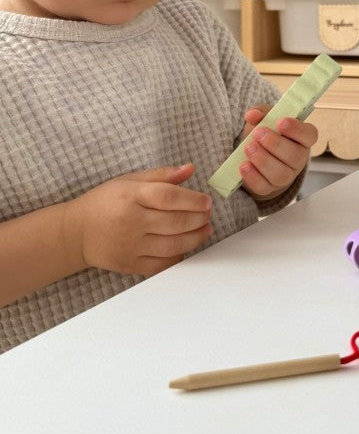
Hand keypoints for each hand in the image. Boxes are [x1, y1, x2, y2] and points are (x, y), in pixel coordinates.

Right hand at [64, 164, 211, 276]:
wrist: (75, 233)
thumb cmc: (105, 202)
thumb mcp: (128, 181)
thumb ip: (161, 175)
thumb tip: (190, 168)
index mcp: (130, 196)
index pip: (169, 197)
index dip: (193, 199)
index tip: (207, 201)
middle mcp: (131, 222)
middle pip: (175, 222)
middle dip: (199, 219)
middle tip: (208, 215)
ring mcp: (131, 246)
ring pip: (173, 244)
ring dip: (196, 237)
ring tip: (205, 229)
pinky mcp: (130, 264)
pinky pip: (162, 264)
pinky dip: (179, 256)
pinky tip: (186, 247)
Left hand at [238, 105, 317, 200]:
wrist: (258, 153)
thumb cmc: (267, 132)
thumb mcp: (266, 118)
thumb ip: (261, 113)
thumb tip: (253, 115)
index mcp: (303, 138)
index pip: (309, 135)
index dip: (297, 130)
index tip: (281, 122)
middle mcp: (298, 159)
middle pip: (295, 156)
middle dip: (275, 144)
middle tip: (258, 133)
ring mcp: (286, 176)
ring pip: (281, 174)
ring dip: (263, 160)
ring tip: (249, 148)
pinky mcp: (269, 188)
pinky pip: (264, 186)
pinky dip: (252, 177)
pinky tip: (243, 165)